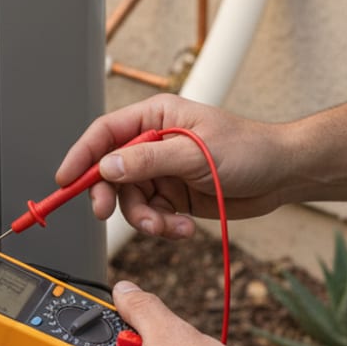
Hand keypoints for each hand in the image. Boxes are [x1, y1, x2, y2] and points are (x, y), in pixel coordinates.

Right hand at [57, 93, 291, 238]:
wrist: (281, 176)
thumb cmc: (249, 150)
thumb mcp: (196, 154)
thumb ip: (148, 161)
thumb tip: (108, 165)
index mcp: (156, 119)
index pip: (105, 132)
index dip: (81, 155)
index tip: (65, 179)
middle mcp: (154, 144)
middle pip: (110, 171)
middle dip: (110, 195)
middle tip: (106, 212)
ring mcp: (163, 172)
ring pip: (130, 200)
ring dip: (146, 218)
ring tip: (171, 225)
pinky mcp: (174, 196)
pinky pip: (152, 216)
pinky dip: (164, 226)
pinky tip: (184, 227)